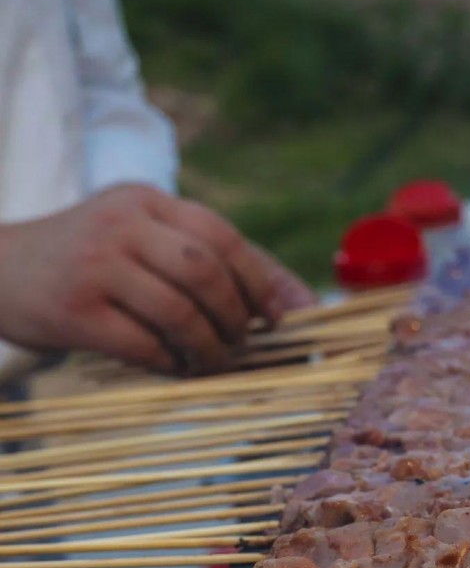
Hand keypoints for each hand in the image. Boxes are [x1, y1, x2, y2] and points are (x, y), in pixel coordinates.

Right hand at [0, 184, 315, 373]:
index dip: (262, 280)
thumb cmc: (88, 261)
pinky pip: (143, 345)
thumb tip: (295, 303)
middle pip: (205, 270)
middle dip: (236, 315)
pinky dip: (170, 363)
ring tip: (212, 361)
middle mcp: (122, 224)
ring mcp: (96, 266)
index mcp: (146, 200)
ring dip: (208, 347)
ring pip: (178, 311)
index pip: (221, 235)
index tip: (284, 316)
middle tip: (242, 342)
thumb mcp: (139, 237)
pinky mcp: (76, 311)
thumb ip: (206, 257)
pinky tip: (174, 367)